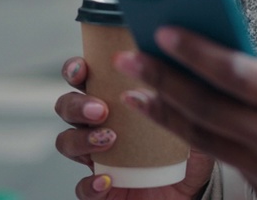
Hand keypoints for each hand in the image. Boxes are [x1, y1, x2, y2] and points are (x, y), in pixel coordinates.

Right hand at [54, 56, 214, 199]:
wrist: (190, 191)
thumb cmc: (185, 150)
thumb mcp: (190, 118)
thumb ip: (180, 97)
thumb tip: (170, 69)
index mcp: (115, 101)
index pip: (84, 78)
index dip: (75, 70)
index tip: (83, 70)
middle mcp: (99, 125)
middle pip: (66, 107)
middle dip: (77, 105)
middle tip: (101, 109)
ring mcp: (96, 157)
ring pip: (66, 143)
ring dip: (80, 139)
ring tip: (109, 139)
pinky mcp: (99, 189)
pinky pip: (81, 188)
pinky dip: (89, 184)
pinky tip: (106, 180)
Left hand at [116, 28, 256, 199]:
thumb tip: (219, 57)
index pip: (238, 73)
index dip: (196, 53)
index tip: (164, 32)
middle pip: (208, 107)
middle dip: (163, 79)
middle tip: (130, 58)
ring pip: (203, 136)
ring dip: (164, 112)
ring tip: (136, 91)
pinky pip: (219, 158)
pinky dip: (191, 135)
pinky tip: (170, 118)